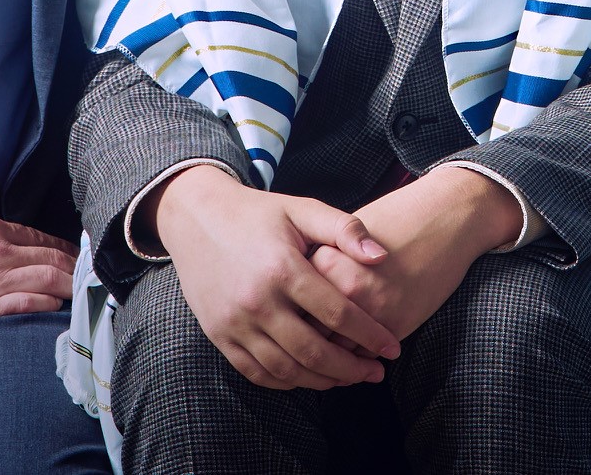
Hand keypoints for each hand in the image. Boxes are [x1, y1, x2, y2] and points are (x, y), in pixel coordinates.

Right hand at [0, 213, 77, 336]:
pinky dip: (48, 304)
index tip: (77, 256)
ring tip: (81, 293)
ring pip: (49, 278)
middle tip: (90, 276)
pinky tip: (57, 307)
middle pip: (53, 257)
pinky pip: (28, 303)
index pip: (42, 238)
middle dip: (76, 267)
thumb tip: (11, 242)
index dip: (65, 248)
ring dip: (70, 286)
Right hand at [152, 164, 401, 390]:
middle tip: (376, 373)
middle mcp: (257, 301)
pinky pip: (257, 372)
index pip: (337, 313)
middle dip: (351, 368)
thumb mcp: (301, 209)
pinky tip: (310, 377)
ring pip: (286, 369)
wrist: (197, 218)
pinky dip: (287, 382)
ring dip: (322, 380)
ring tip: (349, 378)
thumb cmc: (259, 213)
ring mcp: (234, 323)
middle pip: (313, 351)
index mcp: (282, 268)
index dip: (370, 334)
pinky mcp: (219, 336)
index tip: (393, 348)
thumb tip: (381, 256)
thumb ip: (344, 229)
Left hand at [310, 169, 522, 342]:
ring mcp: (374, 311)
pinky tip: (352, 355)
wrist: (447, 219)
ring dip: (328, 358)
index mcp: (329, 260)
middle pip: (309, 330)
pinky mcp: (397, 326)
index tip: (288, 317)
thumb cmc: (396, 219)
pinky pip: (363, 355)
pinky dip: (354, 359)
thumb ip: (320, 261)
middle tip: (300, 345)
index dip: (289, 311)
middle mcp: (349, 288)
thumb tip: (296, 293)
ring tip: (324, 357)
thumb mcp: (346, 233)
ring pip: (334, 350)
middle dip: (303, 340)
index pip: (293, 300)